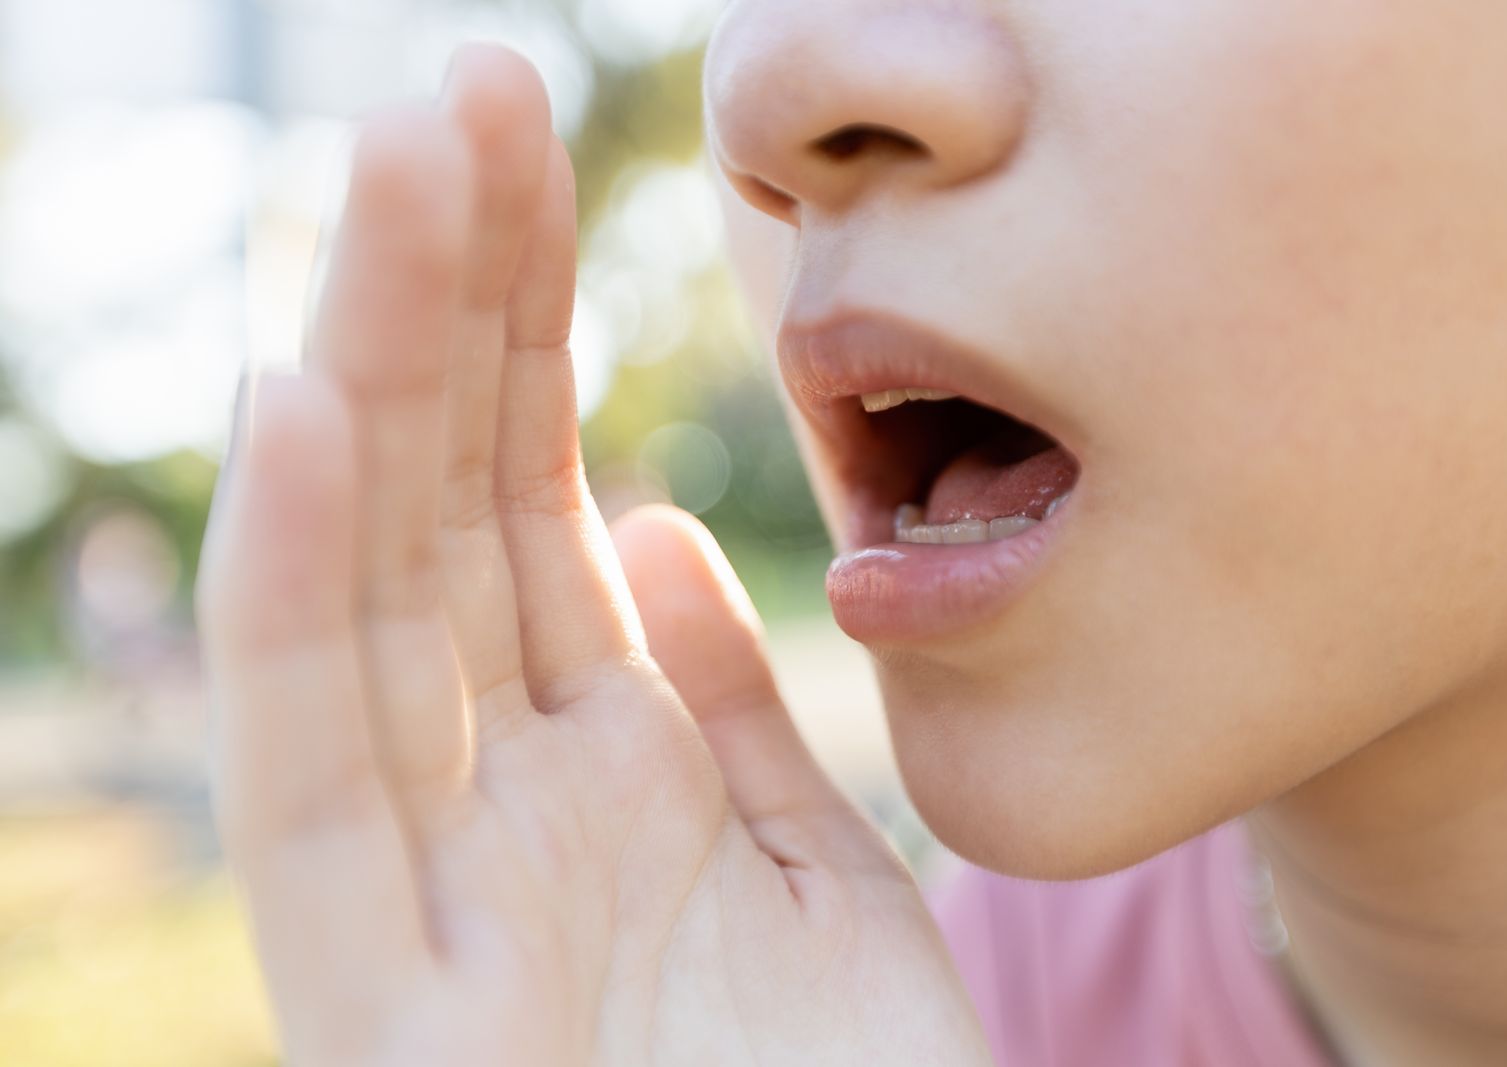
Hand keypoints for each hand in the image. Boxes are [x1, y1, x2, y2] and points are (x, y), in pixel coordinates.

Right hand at [197, 43, 990, 1065]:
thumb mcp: (809, 869)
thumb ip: (722, 704)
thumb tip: (639, 526)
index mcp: (601, 776)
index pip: (524, 508)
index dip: (516, 331)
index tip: (522, 160)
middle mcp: (498, 810)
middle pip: (443, 515)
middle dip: (443, 302)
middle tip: (456, 94)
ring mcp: (435, 900)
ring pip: (373, 590)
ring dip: (368, 372)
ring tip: (389, 168)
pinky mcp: (384, 1007)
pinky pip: (322, 775)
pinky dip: (302, 594)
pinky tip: (298, 412)